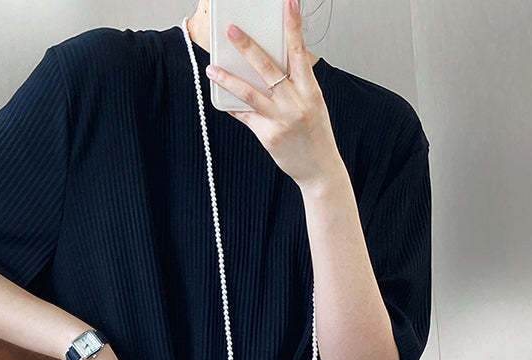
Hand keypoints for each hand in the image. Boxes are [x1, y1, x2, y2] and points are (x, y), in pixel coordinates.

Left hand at [205, 0, 342, 188]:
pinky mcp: (268, 135)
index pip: (300, 52)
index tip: (288, 4)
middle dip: (247, 47)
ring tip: (212, 69)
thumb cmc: (316, 135)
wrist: (319, 170)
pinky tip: (222, 98)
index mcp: (311, 91)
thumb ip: (296, 86)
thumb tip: (271, 68)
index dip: (293, 26)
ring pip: (249, 93)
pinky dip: (233, 106)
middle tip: (232, 30)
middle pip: (267, 68)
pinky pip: (245, 116)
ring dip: (228, 79)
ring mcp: (281, 120)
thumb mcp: (313, 105)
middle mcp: (296, 103)